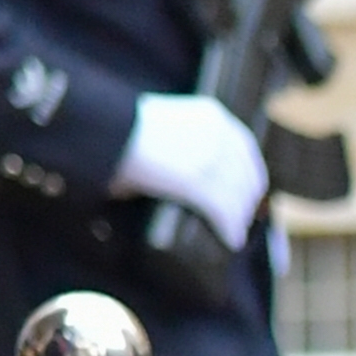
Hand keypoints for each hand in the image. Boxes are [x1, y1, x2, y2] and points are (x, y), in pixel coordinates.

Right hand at [115, 89, 269, 245]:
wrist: (105, 128)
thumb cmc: (122, 128)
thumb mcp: (165, 124)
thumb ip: (184, 144)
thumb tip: (186, 174)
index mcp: (213, 116)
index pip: (245, 151)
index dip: (250, 177)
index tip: (247, 195)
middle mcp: (219, 133)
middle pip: (246, 176)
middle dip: (246, 201)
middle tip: (239, 220)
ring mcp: (209, 157)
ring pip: (237, 196)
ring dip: (238, 218)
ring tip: (233, 234)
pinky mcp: (196, 181)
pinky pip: (222, 211)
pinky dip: (228, 227)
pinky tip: (230, 239)